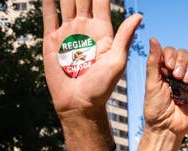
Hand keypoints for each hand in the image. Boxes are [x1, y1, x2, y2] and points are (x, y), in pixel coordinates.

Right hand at [41, 0, 140, 119]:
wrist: (79, 104)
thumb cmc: (102, 88)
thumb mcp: (117, 61)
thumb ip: (124, 37)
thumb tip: (139, 16)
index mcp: (102, 31)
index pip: (101, 1)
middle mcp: (84, 28)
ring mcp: (67, 33)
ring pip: (65, 2)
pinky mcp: (51, 41)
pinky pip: (48, 17)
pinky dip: (47, 2)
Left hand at [143, 39, 187, 140]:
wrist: (167, 128)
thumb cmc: (155, 108)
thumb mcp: (151, 84)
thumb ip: (153, 62)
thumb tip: (152, 38)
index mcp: (163, 70)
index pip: (170, 51)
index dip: (171, 55)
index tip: (168, 67)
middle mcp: (177, 72)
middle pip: (184, 53)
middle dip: (182, 61)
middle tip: (177, 76)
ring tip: (185, 81)